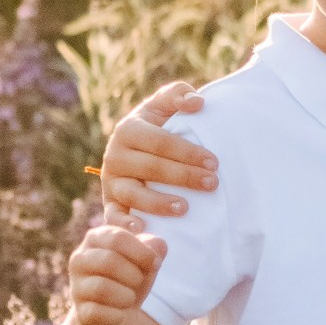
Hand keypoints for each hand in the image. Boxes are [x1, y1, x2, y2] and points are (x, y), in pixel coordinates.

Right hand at [67, 222, 166, 324]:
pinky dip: (116, 316)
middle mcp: (80, 260)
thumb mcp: (145, 261)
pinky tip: (121, 315)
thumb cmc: (130, 278)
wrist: (116, 314)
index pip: (117, 237)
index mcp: (96, 239)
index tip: (155, 263)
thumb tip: (158, 244)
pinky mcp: (80, 312)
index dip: (143, 252)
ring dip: (127, 296)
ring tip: (130, 298)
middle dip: (134, 274)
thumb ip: (153, 248)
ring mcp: (77, 287)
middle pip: (109, 261)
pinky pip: (97, 313)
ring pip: (102, 288)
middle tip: (139, 281)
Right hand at [101, 82, 213, 216]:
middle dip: (184, 176)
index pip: (160, 142)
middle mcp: (115, 156)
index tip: (215, 162)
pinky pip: (114, 217)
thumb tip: (197, 102)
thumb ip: (178, 95)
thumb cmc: (156, 127)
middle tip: (212, 183)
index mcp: (128, 130)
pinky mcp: (110, 204)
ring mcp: (111, 182)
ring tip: (184, 208)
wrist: (133, 151)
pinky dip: (124, 224)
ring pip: (134, 194)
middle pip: (151, 168)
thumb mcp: (163, 107)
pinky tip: (142, 229)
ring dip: (159, 203)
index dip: (188, 152)